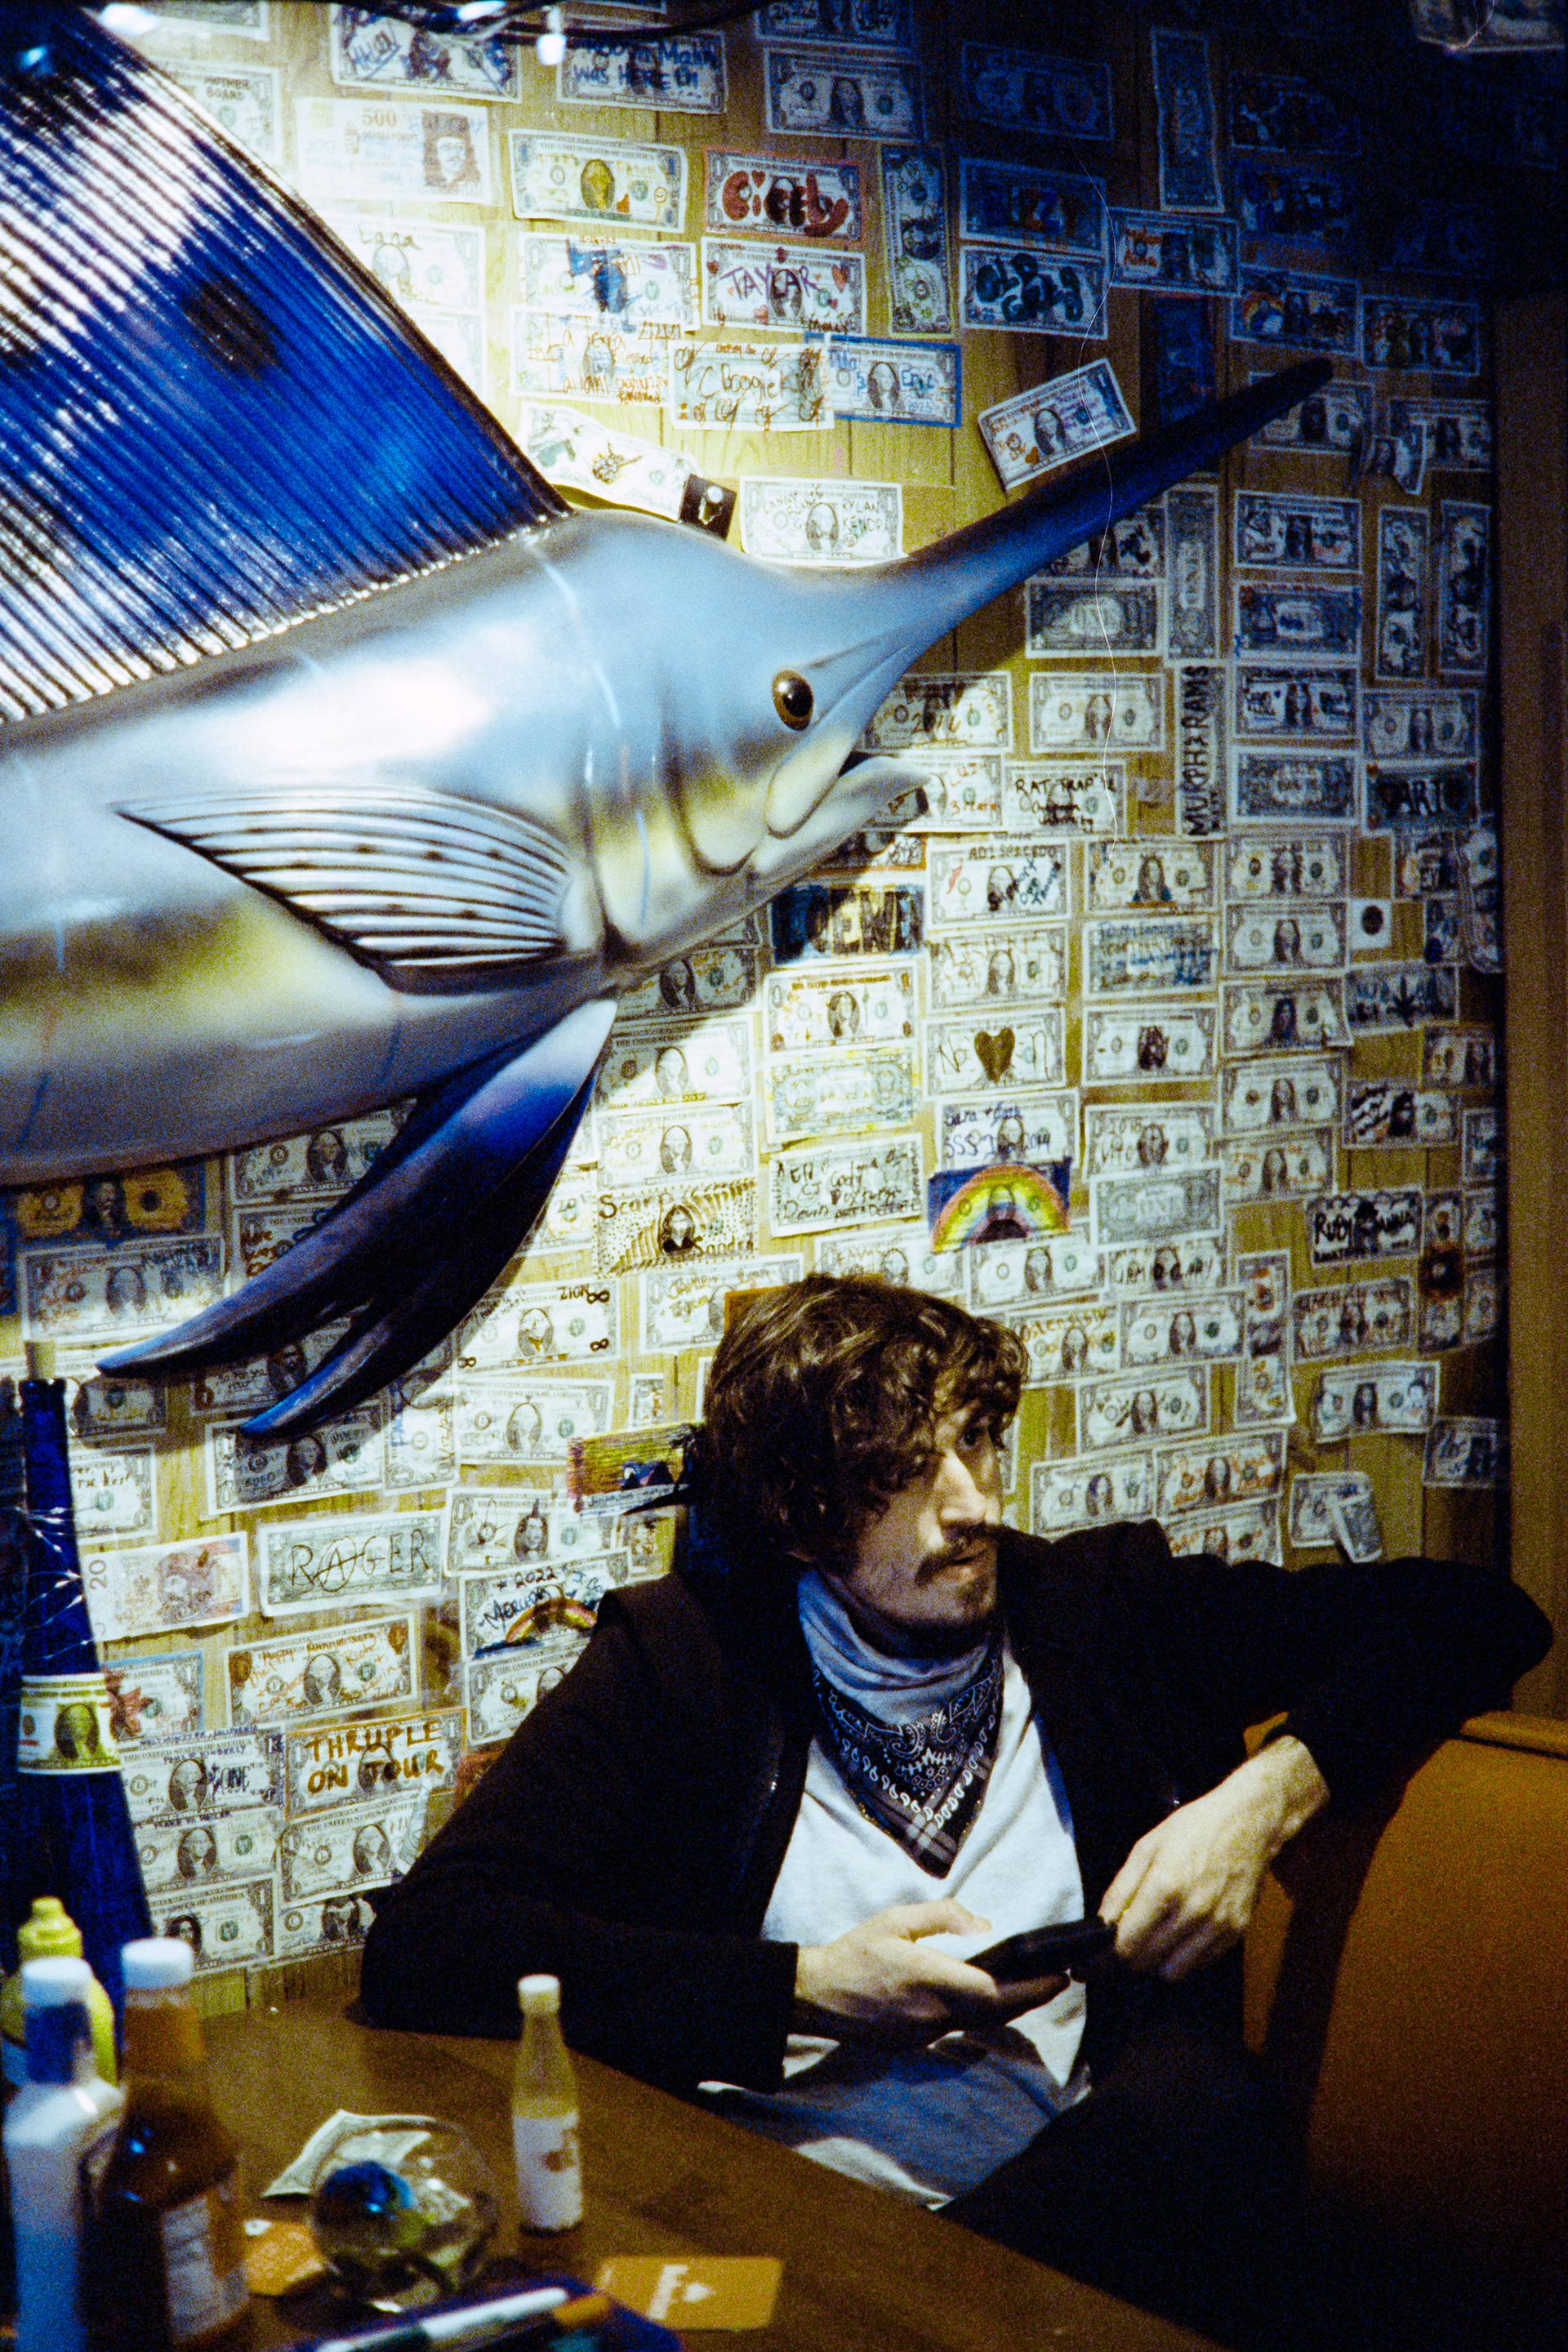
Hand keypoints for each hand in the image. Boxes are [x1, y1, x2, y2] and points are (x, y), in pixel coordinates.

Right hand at [793, 1900, 1066, 2043]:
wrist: (818, 1996)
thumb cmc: (856, 1952)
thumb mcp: (894, 1921)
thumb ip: (941, 1917)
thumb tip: (982, 1924)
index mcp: (931, 1980)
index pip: (996, 1993)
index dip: (1033, 1988)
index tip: (1059, 1976)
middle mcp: (935, 2014)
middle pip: (998, 2013)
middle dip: (1032, 1998)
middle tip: (1056, 1981)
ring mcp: (927, 2034)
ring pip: (980, 2023)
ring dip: (1009, 2007)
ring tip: (1030, 1986)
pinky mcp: (917, 2042)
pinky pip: (959, 2027)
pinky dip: (981, 2014)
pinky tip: (986, 1998)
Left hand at [1101, 1737, 1329, 1981]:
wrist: (1247, 1823)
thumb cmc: (1193, 1829)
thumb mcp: (1146, 1848)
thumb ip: (1121, 1889)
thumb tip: (1102, 1924)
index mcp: (1165, 1887)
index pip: (1126, 1944)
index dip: (1106, 1956)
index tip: (1095, 1961)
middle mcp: (1192, 1913)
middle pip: (1146, 1962)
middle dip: (1127, 1958)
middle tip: (1122, 1946)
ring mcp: (1217, 1926)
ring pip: (1174, 1972)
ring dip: (1156, 1962)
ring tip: (1153, 1939)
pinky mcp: (1236, 1932)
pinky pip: (1200, 1963)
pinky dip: (1184, 1957)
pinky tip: (1180, 1934)